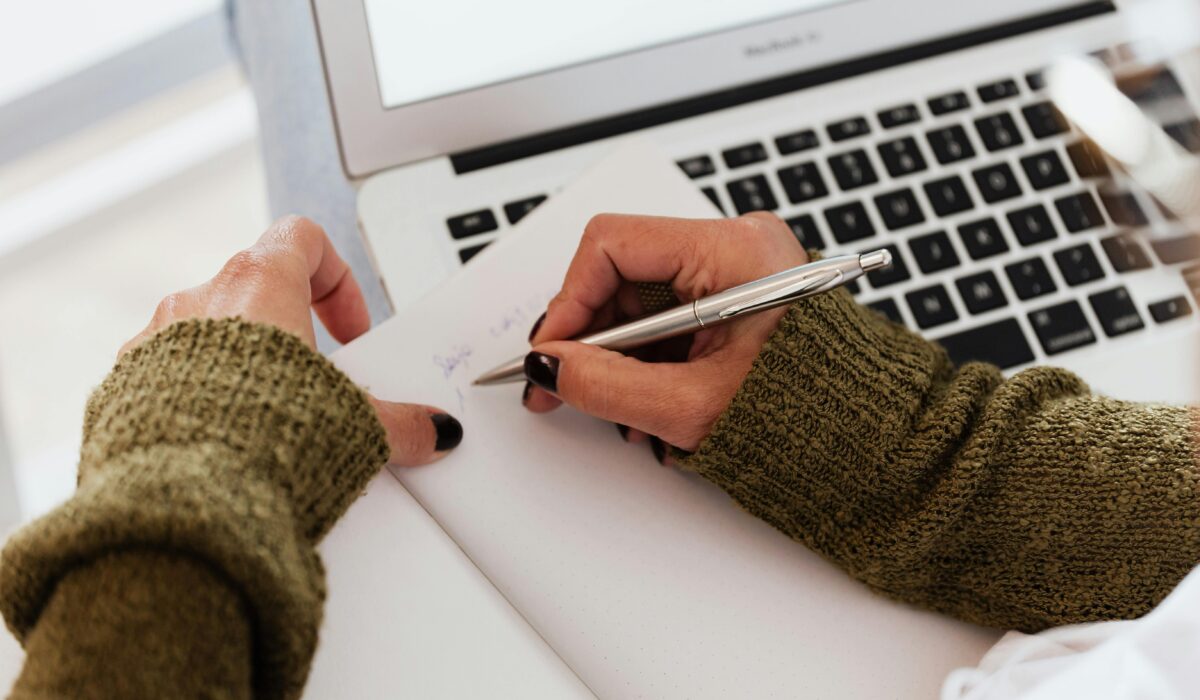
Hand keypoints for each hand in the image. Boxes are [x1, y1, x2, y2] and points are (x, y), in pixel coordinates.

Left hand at [121, 216, 461, 464]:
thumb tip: (432, 431)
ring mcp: (154, 341)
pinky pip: (168, 375)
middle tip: (316, 381)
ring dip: (242, 365)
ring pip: (208, 333)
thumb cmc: (254, 440)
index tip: (349, 330)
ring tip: (271, 418)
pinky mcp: (126, 387)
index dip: (337, 279)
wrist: (180, 499)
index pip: (302, 239)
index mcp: (257, 285)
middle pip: (255, 288)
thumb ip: (400, 422)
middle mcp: (199, 301)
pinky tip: (226, 442)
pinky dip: (200, 397)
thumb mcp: (353, 426)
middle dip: (291, 333)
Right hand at [524, 212, 807, 453]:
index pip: (613, 244)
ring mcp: (737, 267)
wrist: (868, 436)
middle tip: (561, 383)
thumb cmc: (810, 413)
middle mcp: (737, 244)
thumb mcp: (692, 405)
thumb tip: (551, 367)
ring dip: (616, 352)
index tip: (552, 350)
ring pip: (640, 297)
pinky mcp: (736, 293)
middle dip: (589, 334)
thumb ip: (608, 384)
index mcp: (735, 250)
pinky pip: (668, 313)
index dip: (570, 299)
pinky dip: (646, 355)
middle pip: (623, 271)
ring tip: (613, 406)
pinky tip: (642, 395)